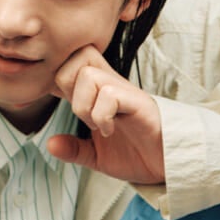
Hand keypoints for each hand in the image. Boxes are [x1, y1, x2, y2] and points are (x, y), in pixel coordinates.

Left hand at [47, 46, 164, 183]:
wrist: (170, 164)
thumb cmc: (139, 154)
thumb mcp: (98, 157)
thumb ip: (75, 149)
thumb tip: (49, 144)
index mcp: (98, 92)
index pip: (69, 63)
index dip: (55, 80)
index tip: (61, 105)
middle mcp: (110, 85)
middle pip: (76, 55)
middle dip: (65, 84)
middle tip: (79, 111)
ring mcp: (125, 92)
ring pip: (88, 74)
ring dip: (83, 105)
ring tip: (96, 125)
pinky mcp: (138, 103)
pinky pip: (109, 94)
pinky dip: (102, 116)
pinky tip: (109, 130)